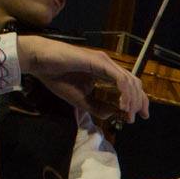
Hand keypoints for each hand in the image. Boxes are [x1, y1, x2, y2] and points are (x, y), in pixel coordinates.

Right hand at [18, 36, 147, 120]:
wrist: (39, 62)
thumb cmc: (57, 77)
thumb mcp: (81, 100)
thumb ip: (98, 107)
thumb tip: (113, 115)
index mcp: (106, 73)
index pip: (129, 85)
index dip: (138, 101)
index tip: (139, 116)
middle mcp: (108, 66)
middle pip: (135, 83)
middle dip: (139, 101)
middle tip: (137, 117)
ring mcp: (105, 62)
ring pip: (129, 81)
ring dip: (132, 99)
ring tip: (128, 113)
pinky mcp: (99, 61)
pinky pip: (119, 78)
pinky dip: (124, 92)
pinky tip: (122, 104)